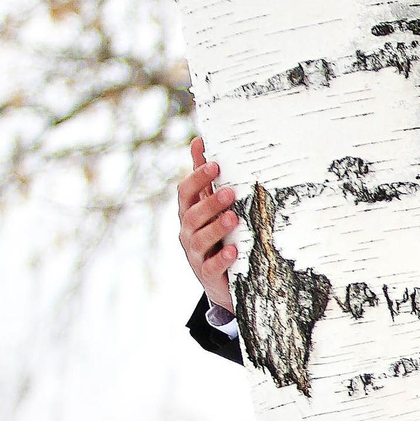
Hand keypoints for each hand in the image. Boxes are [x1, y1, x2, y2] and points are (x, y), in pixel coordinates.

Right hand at [176, 137, 240, 307]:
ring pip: (199, 240)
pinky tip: (234, 251)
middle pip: (192, 215)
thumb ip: (204, 178)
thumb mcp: (209, 206)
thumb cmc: (216, 235)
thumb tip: (199, 139)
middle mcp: (188, 232)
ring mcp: (196, 255)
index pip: (185, 192)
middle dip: (209, 202)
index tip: (215, 164)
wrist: (222, 280)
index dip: (197, 178)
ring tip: (233, 218)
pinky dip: (222, 259)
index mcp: (189, 213)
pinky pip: (212, 267)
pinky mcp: (208, 276)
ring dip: (216, 228)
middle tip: (230, 192)